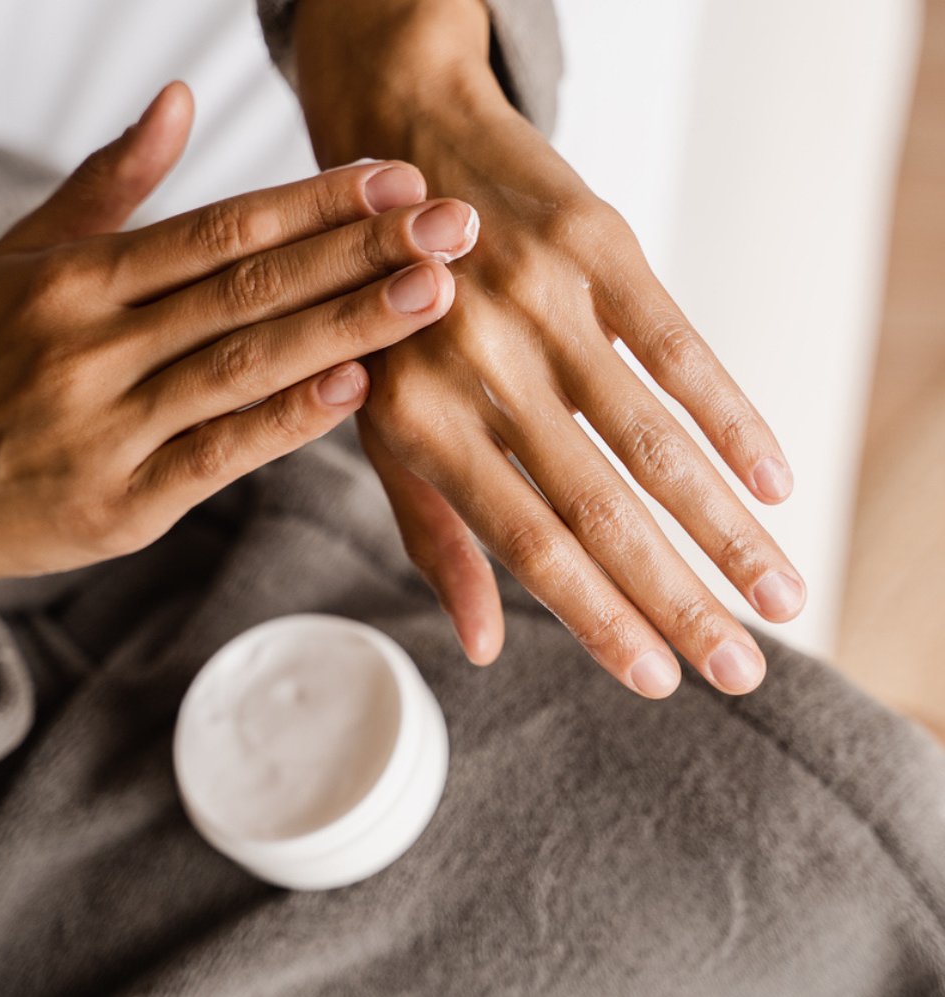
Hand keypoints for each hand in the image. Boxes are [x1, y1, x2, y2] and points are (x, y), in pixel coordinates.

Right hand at [0, 82, 476, 588]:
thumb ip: (110, 185)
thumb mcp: (25, 261)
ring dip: (347, 326)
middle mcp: (97, 343)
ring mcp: (111, 425)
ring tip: (432, 294)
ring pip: (246, 363)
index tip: (398, 182)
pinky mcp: (125, 500)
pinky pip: (220, 452)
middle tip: (452, 229)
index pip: (223, 228)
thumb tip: (180, 99)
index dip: (317, 202)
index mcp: (79, 278)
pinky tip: (357, 387)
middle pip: (251, 287)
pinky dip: (289, 418)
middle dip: (361, 252)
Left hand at [294, 0, 806, 697]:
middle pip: (599, 505)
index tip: (660, 680)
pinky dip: (732, 416)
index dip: (598, 618)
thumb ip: (435, 533)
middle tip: (743, 669)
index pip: (527, 544)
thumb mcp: (383, 422)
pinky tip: (776, 480)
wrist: (405, 147)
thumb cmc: (391, 312)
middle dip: (679, 597)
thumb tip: (484, 644)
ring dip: (724, 525)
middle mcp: (479, 366)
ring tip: (782, 595)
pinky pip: (677, 345)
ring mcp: (542, 303)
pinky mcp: (597, 248)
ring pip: (650, 438)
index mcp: (419, 421)